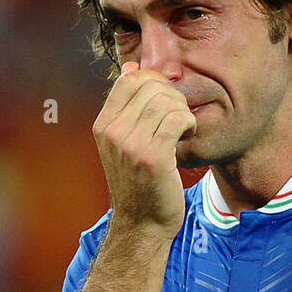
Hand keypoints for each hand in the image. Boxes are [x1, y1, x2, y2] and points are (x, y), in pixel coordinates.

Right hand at [92, 62, 196, 239]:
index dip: (154, 81)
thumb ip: (127, 109)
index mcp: (103, 126)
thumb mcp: (124, 143)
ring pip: (165, 101)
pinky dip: (188, 121)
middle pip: (149, 87)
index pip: (128, 80)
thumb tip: (132, 68)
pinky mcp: (153, 158)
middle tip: (179, 114)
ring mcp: (131, 145)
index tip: (166, 97)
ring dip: (182, 108)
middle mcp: (112, 133)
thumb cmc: (140, 184)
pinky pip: (176, 119)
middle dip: (172, 94)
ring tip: (184, 125)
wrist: (142, 224)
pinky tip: (188, 132)